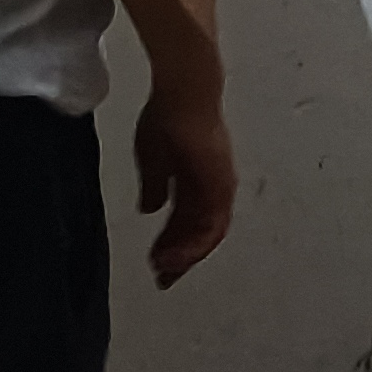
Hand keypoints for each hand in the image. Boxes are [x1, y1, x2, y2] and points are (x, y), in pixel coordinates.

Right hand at [133, 91, 235, 286]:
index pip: (188, 221)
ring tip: (165, 270)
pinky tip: (177, 257)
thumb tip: (150, 209)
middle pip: (201, 232)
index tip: (156, 263)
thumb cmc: (167, 116)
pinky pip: (212, 225)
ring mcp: (220, 185)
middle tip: (162, 278)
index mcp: (198, 179)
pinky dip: (195, 244)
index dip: (173, 244)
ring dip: (187, 255)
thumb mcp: (152, 159)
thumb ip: (154, 186)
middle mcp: (214, 186)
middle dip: (181, 258)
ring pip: (208, 233)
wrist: (183, 93)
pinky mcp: (221, 184)